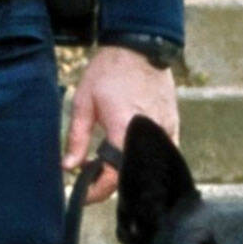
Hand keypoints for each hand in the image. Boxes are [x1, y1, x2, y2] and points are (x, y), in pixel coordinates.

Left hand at [63, 45, 179, 203]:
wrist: (139, 47)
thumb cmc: (109, 72)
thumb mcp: (84, 102)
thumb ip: (77, 137)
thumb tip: (68, 167)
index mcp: (123, 131)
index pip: (112, 178)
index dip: (95, 193)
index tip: (82, 196)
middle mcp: (149, 135)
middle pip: (131, 177)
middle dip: (110, 186)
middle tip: (92, 182)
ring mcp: (165, 131)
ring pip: (149, 168)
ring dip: (129, 173)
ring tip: (109, 168)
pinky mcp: (174, 125)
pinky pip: (164, 154)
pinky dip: (148, 160)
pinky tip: (133, 155)